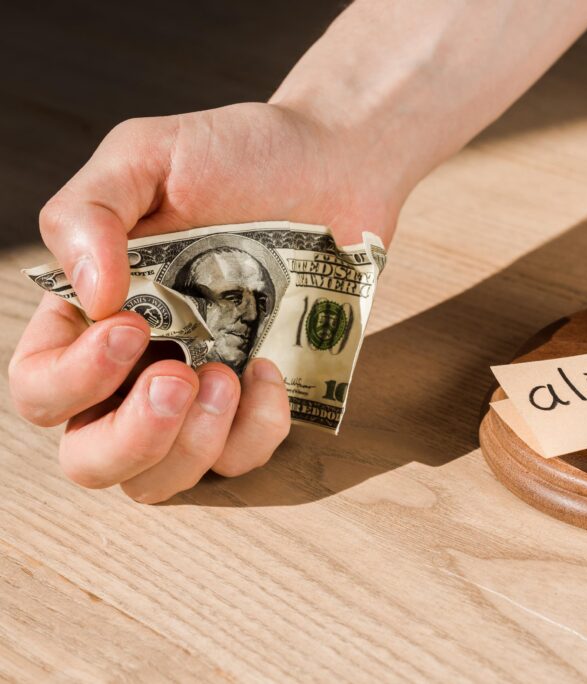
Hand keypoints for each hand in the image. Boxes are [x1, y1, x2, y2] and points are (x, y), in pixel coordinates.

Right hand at [9, 102, 403, 501]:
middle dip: (130, 438)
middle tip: (180, 376)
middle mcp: (136, 368)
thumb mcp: (147, 155)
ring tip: (230, 375)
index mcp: (91, 316)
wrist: (331, 162)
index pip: (40, 387)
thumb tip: (91, 296)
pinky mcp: (261, 404)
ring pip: (161, 481)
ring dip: (192, 446)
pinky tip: (270, 371)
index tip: (133, 326)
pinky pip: (243, 460)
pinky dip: (256, 431)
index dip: (72, 379)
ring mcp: (200, 394)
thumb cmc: (234, 157)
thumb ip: (90, 211)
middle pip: (91, 459)